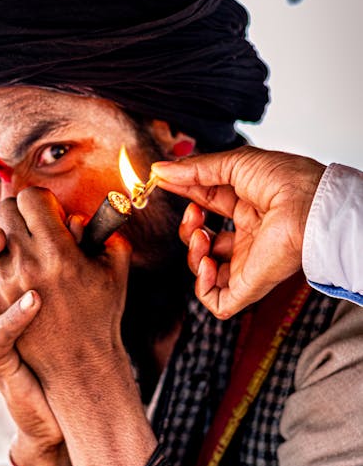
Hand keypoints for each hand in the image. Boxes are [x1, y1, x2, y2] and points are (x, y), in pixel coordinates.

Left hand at [0, 187, 131, 389]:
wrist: (78, 365)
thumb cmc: (101, 313)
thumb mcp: (115, 270)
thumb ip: (107, 234)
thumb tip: (83, 215)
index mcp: (57, 252)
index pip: (31, 198)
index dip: (42, 200)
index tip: (52, 212)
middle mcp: (25, 264)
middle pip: (5, 209)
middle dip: (21, 211)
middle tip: (36, 223)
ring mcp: (2, 283)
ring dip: (3, 230)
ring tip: (20, 242)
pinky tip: (13, 263)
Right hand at [0, 226, 63, 450]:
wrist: (65, 400)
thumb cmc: (67, 342)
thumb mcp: (68, 296)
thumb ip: (70, 261)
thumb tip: (80, 221)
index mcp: (4, 289)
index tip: (20, 203)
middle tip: (5, 214)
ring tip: (0, 238)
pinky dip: (13, 315)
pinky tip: (34, 299)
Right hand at [153, 146, 324, 317]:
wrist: (306, 204)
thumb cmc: (284, 179)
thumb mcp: (232, 164)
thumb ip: (193, 171)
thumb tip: (160, 171)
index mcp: (248, 208)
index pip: (206, 206)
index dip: (185, 197)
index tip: (165, 184)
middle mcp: (248, 236)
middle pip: (203, 240)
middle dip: (188, 227)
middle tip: (193, 213)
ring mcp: (248, 262)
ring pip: (205, 271)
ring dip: (191, 253)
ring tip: (201, 236)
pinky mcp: (249, 285)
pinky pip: (218, 301)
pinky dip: (201, 285)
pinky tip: (205, 262)